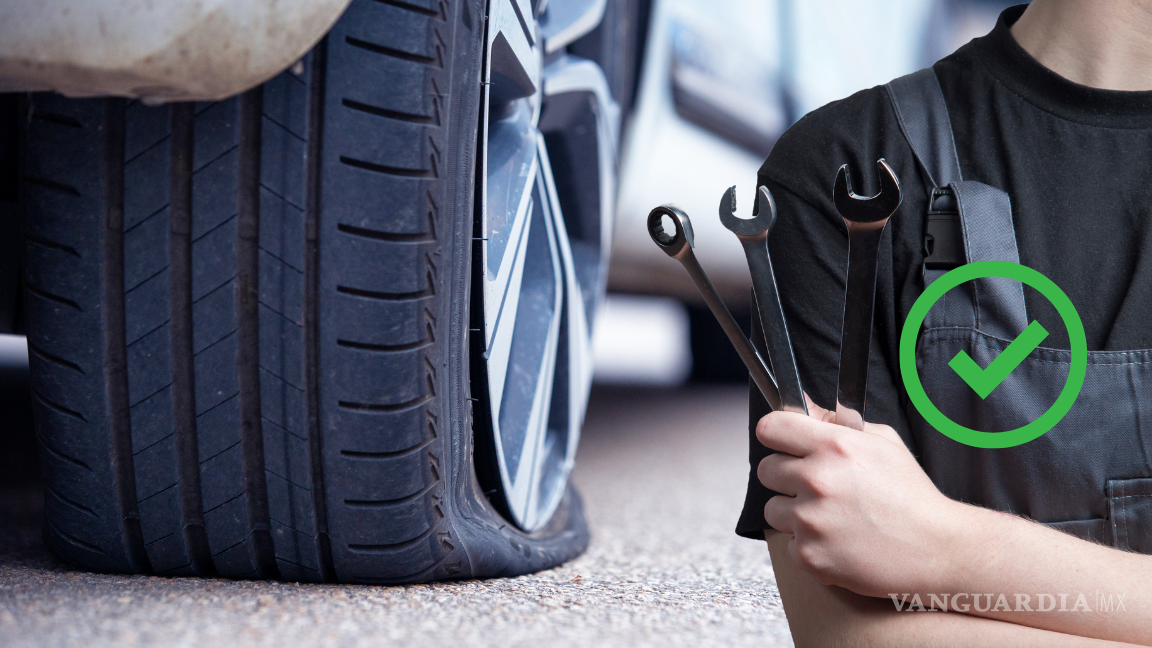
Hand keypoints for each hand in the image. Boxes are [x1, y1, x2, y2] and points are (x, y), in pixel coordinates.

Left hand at [757, 398, 970, 597]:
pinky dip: (808, 544)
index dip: (777, 435)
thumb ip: (837, 423)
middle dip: (787, 476)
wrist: (935, 549)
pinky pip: (789, 544)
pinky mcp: (810, 556)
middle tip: (818, 486)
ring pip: (773, 509)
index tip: (784, 444)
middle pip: (767, 470)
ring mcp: (810, 521)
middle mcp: (817, 481)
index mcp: (834, 446)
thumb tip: (804, 406)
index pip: (770, 428)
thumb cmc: (910, 494)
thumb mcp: (882, 443)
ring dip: (794, 512)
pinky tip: (838, 541)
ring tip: (832, 517)